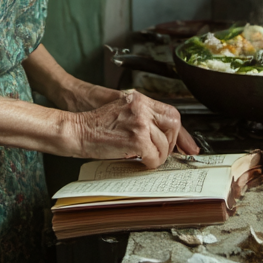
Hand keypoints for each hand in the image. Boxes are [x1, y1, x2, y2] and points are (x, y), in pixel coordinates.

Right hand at [70, 90, 197, 168]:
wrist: (76, 130)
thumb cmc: (94, 124)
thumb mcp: (121, 111)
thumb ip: (140, 117)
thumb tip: (158, 135)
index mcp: (139, 99)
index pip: (171, 112)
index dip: (180, 131)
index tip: (186, 144)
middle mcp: (142, 108)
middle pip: (174, 125)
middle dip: (172, 142)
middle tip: (164, 151)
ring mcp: (140, 123)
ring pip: (164, 144)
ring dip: (159, 155)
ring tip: (148, 158)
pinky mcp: (136, 139)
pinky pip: (154, 156)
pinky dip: (151, 163)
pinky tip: (142, 162)